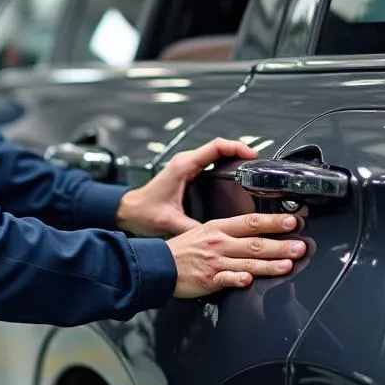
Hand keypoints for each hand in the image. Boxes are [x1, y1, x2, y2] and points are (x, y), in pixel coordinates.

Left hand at [116, 137, 257, 238]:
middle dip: (239, 151)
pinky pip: (210, 162)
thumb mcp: (170, 221)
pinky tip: (233, 175)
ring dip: (232, 156)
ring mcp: (186, 167)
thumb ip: (192, 229)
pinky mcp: (187, 174)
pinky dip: (224, 164)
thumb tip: (214, 237)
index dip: (237, 147)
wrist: (128, 211)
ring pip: (215, 154)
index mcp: (184, 166)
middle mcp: (185, 162)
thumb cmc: (143, 211)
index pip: (216, 146)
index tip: (252, 154)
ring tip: (250, 167)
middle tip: (256, 163)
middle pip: (219, 148)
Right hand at [167, 212, 305, 297]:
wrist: (159, 264)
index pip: (250, 222)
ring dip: (269, 264)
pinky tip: (249, 281)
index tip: (292, 221)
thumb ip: (230, 233)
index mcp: (218, 228)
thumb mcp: (205, 231)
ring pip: (247, 262)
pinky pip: (226, 279)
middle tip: (300, 246)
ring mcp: (215, 261)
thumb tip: (256, 232)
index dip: (272, 221)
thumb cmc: (183, 249)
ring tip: (288, 265)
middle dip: (280, 244)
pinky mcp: (209, 279)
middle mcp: (219, 243)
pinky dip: (237, 280)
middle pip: (254, 242)